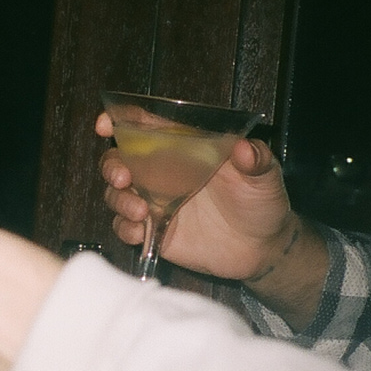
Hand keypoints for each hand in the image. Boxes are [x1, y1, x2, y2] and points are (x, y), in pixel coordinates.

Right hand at [95, 111, 295, 279]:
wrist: (262, 248)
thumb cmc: (262, 203)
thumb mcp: (265, 176)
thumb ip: (256, 160)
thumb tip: (244, 148)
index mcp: (182, 149)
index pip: (144, 127)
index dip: (119, 121)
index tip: (105, 125)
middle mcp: (162, 173)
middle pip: (118, 160)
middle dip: (111, 166)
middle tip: (122, 178)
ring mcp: (154, 202)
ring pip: (115, 194)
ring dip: (119, 200)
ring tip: (140, 212)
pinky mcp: (153, 230)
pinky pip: (124, 227)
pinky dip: (126, 229)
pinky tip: (141, 232)